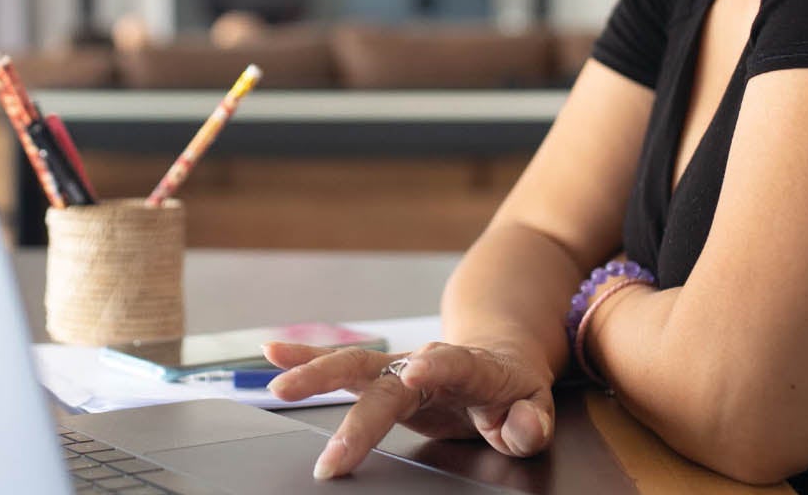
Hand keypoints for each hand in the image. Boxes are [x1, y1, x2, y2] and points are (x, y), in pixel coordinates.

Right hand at [263, 341, 555, 479]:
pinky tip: (271, 354)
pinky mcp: (379, 378)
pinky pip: (340, 368)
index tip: (411, 373)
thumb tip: (518, 428)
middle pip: (388, 381)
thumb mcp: (536, 406)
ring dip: (316, 376)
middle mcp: (427, 363)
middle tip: (334, 453)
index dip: (435, 366)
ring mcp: (399, 368)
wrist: (496, 354)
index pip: (453, 363)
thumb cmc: (513, 387)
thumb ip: (530, 421)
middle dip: (358, 416)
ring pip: (355, 367)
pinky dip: (305, 359)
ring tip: (278, 386)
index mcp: (470, 367)